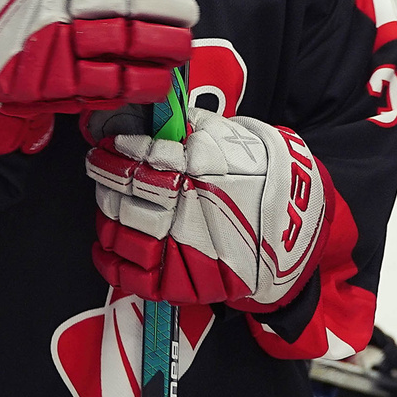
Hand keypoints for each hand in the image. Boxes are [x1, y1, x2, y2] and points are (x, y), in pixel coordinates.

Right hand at [0, 0, 194, 150]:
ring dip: (162, 44)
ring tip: (183, 45)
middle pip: (127, 3)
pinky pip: (110, 82)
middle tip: (189, 12)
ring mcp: (61, 45)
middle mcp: (62, 6)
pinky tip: (159, 80)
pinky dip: (139, 81)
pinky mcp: (59, 82)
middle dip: (165, 8)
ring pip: (125, 42)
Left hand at [89, 110, 327, 311]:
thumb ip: (194, 128)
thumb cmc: (261, 178)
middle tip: (101, 165)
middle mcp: (186, 207)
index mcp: (200, 169)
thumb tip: (157, 114)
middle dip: (109, 175)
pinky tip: (104, 243)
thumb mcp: (233, 140)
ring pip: (119, 229)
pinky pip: (129, 274)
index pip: (145, 154)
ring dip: (108, 211)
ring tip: (109, 199)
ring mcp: (180, 248)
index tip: (110, 142)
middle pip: (127, 189)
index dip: (122, 147)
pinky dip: (108, 257)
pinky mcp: (178, 282)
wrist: (295, 229)